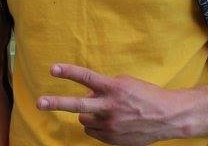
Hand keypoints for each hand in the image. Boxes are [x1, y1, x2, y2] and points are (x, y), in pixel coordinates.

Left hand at [37, 64, 188, 144]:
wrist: (168, 117)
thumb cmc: (145, 95)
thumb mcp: (125, 84)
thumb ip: (104, 87)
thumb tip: (87, 95)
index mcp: (113, 88)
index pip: (86, 77)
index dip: (68, 72)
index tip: (52, 68)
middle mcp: (109, 107)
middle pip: (77, 105)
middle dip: (56, 103)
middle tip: (39, 103)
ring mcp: (110, 125)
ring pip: (83, 119)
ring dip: (88, 114)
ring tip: (104, 110)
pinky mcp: (112, 139)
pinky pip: (92, 131)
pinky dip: (96, 126)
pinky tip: (110, 122)